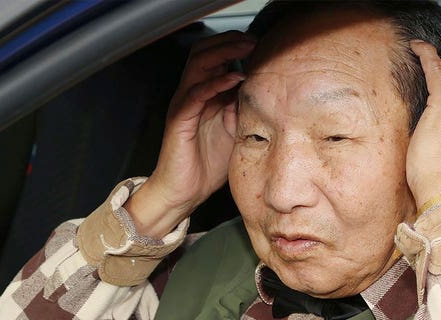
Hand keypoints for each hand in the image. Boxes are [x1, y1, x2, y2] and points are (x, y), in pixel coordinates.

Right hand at [125, 31, 255, 237]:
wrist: (184, 191)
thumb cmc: (206, 164)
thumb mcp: (234, 131)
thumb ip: (242, 110)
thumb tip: (260, 93)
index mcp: (203, 95)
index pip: (214, 57)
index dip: (234, 46)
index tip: (259, 44)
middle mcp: (191, 95)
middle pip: (203, 53)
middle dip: (229, 43)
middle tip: (253, 41)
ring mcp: (184, 105)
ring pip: (198, 66)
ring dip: (224, 54)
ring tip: (246, 50)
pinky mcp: (180, 120)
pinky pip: (195, 94)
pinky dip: (216, 82)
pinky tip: (234, 78)